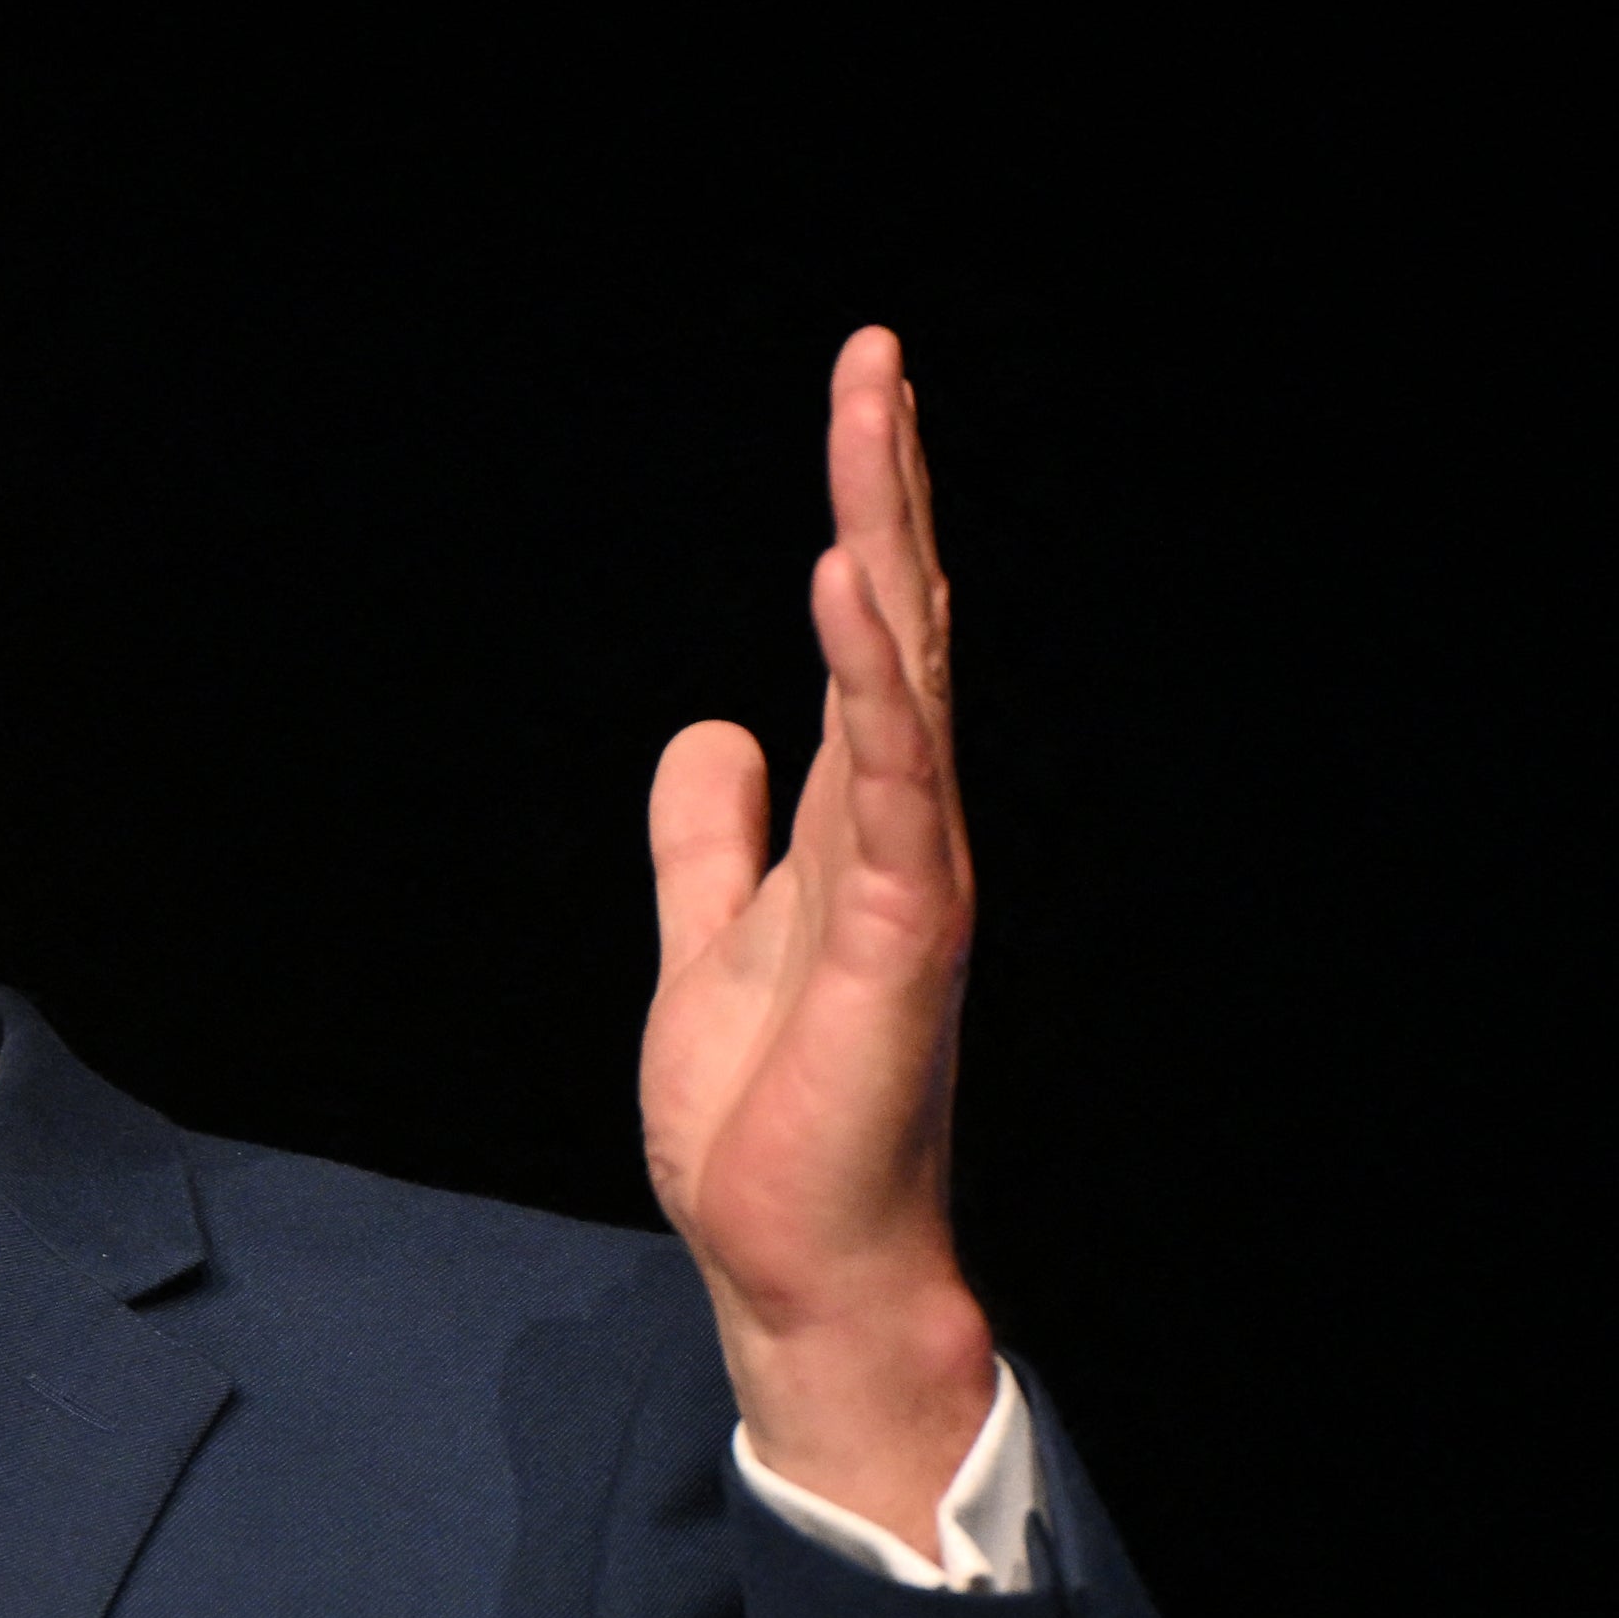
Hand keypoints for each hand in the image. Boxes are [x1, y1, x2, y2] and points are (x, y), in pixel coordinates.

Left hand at [643, 327, 999, 1552]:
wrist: (793, 1260)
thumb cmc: (770, 1124)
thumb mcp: (708, 943)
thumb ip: (711, 844)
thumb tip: (710, 735)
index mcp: (858, 824)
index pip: (865, 641)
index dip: (863, 517)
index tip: (861, 399)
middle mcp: (900, 831)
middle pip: (899, 626)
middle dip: (883, 487)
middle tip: (874, 357)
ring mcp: (910, 878)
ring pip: (906, 677)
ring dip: (884, 543)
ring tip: (869, 417)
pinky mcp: (900, 937)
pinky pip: (892, 786)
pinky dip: (874, 684)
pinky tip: (848, 589)